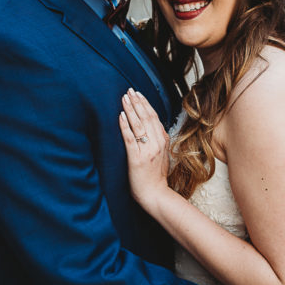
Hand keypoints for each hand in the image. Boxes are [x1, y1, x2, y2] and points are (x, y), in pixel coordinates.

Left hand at [118, 89, 169, 207]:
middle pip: (147, 117)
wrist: (155, 194)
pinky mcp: (136, 158)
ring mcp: (147, 150)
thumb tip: (150, 128)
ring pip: (139, 125)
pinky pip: (130, 138)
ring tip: (124, 98)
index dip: (145, 104)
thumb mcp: (162, 155)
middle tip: (129, 90)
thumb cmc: (155, 177)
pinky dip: (125, 126)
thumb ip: (157, 141)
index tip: (138, 94)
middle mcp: (157, 143)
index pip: (154, 117)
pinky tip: (121, 116)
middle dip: (137, 102)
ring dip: (131, 109)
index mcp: (163, 141)